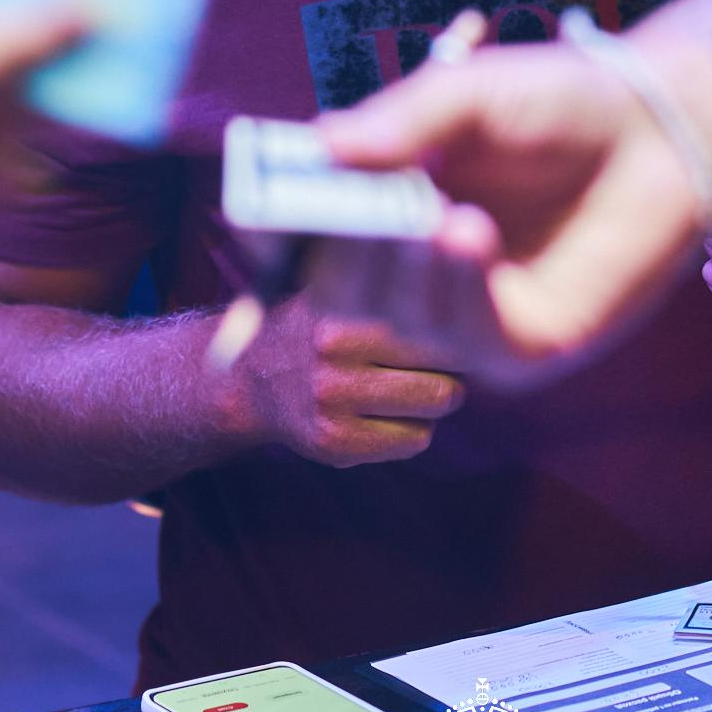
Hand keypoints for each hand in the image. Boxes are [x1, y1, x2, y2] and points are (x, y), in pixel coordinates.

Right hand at [235, 290, 466, 466]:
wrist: (251, 381)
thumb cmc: (318, 325)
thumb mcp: (341, 285)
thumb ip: (391, 277)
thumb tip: (460, 269)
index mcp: (344, 302)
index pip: (434, 314)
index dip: (451, 321)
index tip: (449, 324)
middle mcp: (334, 349)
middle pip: (444, 359)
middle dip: (452, 362)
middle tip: (441, 362)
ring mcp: (332, 399)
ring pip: (435, 402)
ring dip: (438, 397)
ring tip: (420, 387)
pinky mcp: (332, 442)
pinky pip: (414, 440)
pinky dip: (415, 430)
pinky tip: (392, 416)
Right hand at [316, 39, 703, 384]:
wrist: (662, 129)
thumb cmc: (562, 104)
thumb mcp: (467, 97)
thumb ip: (399, 124)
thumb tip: (321, 148)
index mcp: (394, 208)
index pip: (313, 238)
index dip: (278, 230)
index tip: (254, 209)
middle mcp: (421, 270)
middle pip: (343, 288)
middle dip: (343, 253)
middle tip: (356, 207)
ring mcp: (470, 316)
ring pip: (397, 319)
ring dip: (405, 268)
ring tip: (438, 212)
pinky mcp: (525, 350)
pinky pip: (466, 338)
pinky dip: (456, 289)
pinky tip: (466, 233)